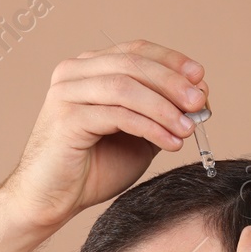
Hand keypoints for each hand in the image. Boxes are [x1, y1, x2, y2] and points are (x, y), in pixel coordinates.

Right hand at [1, 40, 208, 228]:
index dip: (171, 61)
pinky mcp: (66, 118)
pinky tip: (170, 142)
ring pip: (126, 86)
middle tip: (200, 102)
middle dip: (172, 82)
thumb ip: (161, 113)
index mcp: (88, 69)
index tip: (200, 77)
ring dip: (164, 106)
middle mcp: (73, 73)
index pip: (135, 51)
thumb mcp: (137, 135)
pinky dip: (150, 127)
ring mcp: (67, 93)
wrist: (50, 201)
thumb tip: (199, 95)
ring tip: (188, 127)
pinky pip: (118, 115)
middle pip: (133, 63)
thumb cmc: (91, 169)